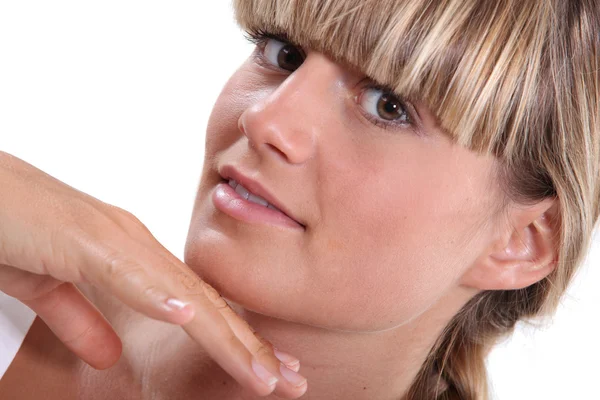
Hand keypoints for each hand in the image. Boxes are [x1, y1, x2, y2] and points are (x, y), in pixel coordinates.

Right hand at [0, 151, 306, 397]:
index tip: (268, 373)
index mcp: (131, 258)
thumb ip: (78, 317)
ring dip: (226, 336)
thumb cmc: (10, 229)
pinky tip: (188, 316)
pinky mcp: (80, 235)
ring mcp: (112, 238)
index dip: (235, 341)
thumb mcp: (46, 286)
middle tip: (293, 382)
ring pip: (183, 295)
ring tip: (265, 375)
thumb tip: (107, 355)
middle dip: (251, 346)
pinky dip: (158, 295)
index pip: (197, 307)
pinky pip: (125, 269)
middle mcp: (134, 245)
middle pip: (205, 304)